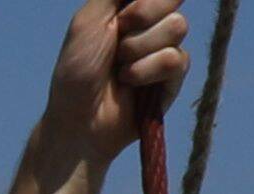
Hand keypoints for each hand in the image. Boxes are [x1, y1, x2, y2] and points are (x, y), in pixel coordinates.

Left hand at [48, 0, 184, 163]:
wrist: (79, 121)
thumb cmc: (77, 71)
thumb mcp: (88, 20)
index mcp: (131, 7)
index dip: (146, 1)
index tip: (122, 14)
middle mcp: (151, 25)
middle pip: (173, 1)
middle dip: (141, 18)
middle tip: (117, 39)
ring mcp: (164, 50)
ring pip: (177, 28)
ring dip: (140, 49)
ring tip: (119, 70)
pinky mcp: (173, 79)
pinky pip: (177, 59)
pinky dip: (147, 71)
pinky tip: (130, 84)